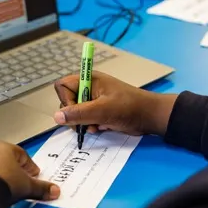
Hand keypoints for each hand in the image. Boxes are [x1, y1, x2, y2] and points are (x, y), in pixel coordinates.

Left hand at [0, 142, 59, 202]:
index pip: (21, 154)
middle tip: (16, 182)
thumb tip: (56, 191)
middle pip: (1, 158)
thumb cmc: (4, 183)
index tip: (33, 175)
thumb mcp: (26, 186)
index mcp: (5, 148)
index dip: (28, 165)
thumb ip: (41, 188)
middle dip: (10, 169)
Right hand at [53, 71, 177, 135]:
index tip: (76, 111)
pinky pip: (86, 119)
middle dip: (75, 115)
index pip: (63, 86)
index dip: (65, 100)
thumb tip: (57, 117)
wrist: (150, 117)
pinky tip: (101, 127)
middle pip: (67, 101)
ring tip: (97, 126)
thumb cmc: (128, 108)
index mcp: (89, 80)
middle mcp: (89, 88)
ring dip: (83, 123)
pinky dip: (91, 125)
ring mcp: (94, 100)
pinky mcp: (99, 111)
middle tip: (86, 123)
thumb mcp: (102, 110)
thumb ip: (79, 113)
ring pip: (76, 113)